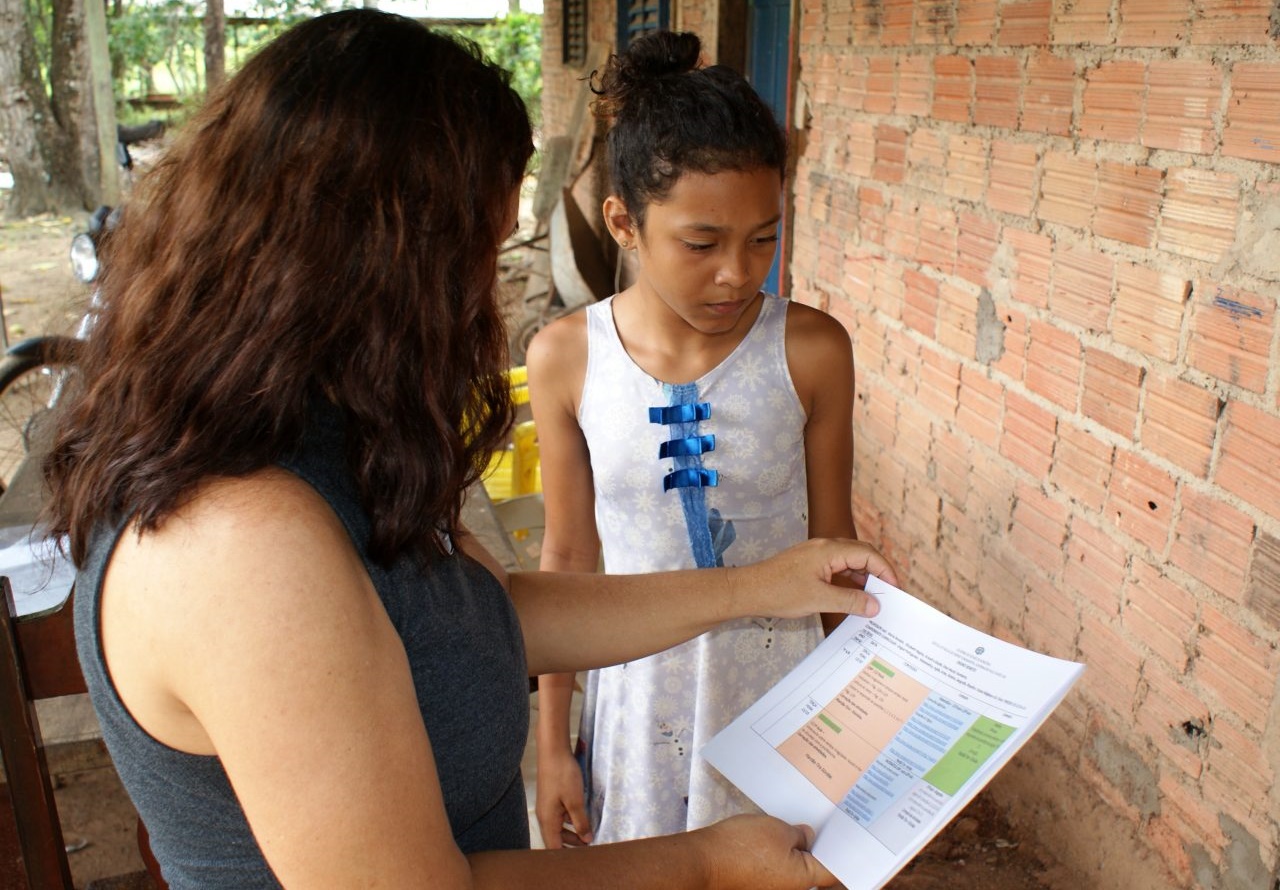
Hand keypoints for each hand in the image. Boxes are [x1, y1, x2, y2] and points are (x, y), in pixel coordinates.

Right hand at [535, 746, 592, 847]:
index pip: (554, 848)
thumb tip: (586, 839)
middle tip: (590, 847)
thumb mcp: (575, 801)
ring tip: (589, 834)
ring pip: (559, 828)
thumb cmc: (562, 775)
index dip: (566, 856)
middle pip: (556, 840)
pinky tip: (583, 818)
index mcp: (548, 820)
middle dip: (572, 845)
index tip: (582, 859)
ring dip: (573, 833)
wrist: (553, 751)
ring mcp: (548, 807)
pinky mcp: (552, 800)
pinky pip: (560, 817)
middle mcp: (545, 817)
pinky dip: (571, 821)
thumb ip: (581, 822)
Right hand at [697, 814, 838, 888]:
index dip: (843, 851)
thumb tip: (808, 837)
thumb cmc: (742, 847)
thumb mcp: (778, 829)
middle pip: (814, 868)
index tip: (847, 835)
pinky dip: (780, 852)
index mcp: (803, 878)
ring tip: (796, 825)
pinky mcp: (759, 881)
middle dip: (817, 846)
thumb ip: (800, 834)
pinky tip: (775, 834)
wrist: (705, 860)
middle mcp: (792, 888)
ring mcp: (774, 887)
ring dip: (797, 848)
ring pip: (795, 866)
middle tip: (820, 823)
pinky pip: (778, 867)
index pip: (834, 869)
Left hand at [727, 538, 896, 620]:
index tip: (896, 590)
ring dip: (863, 577)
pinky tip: (853, 596)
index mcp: (830, 549)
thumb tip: (875, 605)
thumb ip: (850, 601)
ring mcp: (816, 555)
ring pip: (848, 561)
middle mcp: (825, 547)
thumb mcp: (819, 599)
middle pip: (861, 554)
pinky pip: (836, 568)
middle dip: (878, 572)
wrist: (747, 590)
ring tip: (875, 598)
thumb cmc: (780, 592)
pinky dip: (848, 580)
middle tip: (890, 594)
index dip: (886, 571)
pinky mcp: (808, 565)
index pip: (868, 554)